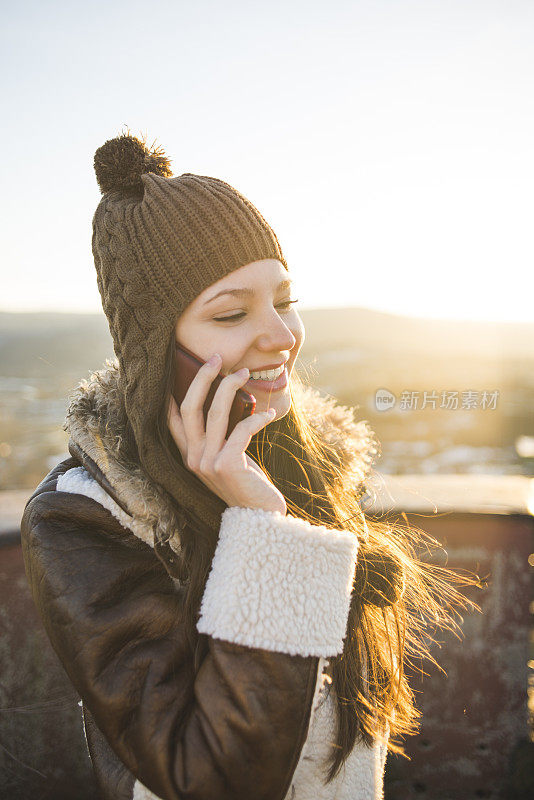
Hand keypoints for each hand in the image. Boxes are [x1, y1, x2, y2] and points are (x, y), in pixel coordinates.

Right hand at [167, 354, 286, 514]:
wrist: (260, 519)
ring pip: (215, 413)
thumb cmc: (247, 485)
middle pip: (190, 407)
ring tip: (245, 372)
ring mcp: (208, 463)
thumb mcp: (228, 458)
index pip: (172, 419)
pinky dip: (257, 417)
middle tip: (216, 357)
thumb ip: (220, 438)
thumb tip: (226, 400)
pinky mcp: (227, 465)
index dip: (173, 392)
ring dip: (231, 387)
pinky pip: (242, 429)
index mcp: (190, 456)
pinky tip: (270, 414)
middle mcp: (193, 459)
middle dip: (202, 377)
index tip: (179, 367)